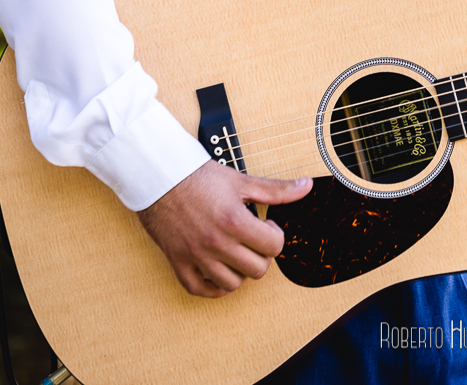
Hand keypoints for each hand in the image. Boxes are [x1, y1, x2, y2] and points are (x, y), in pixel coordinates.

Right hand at [138, 161, 311, 297]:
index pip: (274, 247)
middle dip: (262, 255)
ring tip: (237, 252)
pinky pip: (199, 289)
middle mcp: (216, 243)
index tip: (265, 224)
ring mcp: (196, 256)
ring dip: (240, 271)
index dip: (275, 235)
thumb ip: (277, 189)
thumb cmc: (199, 177)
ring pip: (232, 284)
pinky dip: (213, 287)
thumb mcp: (242, 181)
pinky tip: (219, 271)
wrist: (159, 177)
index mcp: (235, 222)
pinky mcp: (178, 262)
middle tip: (253, 239)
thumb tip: (307, 186)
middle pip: (257, 269)